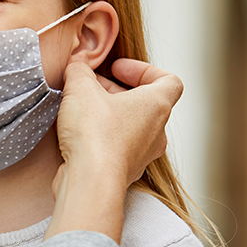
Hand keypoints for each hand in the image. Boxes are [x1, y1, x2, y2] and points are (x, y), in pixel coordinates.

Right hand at [45, 59, 183, 241]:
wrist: (91, 181)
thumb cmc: (95, 134)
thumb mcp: (80, 88)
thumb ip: (79, 71)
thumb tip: (77, 65)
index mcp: (157, 105)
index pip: (169, 80)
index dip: (144, 70)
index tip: (117, 69)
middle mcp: (156, 131)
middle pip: (145, 103)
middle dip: (116, 91)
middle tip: (90, 86)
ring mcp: (143, 154)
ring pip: (132, 127)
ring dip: (111, 115)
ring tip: (83, 110)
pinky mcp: (125, 172)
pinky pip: (119, 148)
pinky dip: (103, 138)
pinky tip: (79, 135)